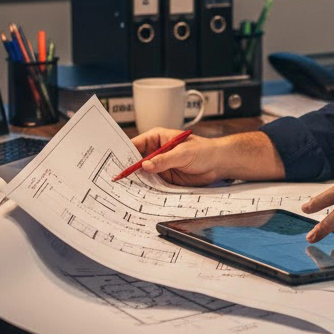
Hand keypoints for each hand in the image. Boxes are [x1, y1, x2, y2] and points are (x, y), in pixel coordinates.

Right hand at [130, 128, 284, 184]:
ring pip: (142, 175)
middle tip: (116, 180)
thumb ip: (164, 160)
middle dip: (127, 170)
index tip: (115, 163)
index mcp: (156, 138)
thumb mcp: (183, 154)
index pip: (135, 145)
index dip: (124, 153)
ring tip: (124, 190)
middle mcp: (155, 152)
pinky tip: (139, 195)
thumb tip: (146, 165)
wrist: (218, 164)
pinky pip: (152, 184)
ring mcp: (159, 166)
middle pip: (135, 161)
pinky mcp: (165, 178)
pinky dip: (146, 189)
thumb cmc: (203, 151)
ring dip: (136, 181)